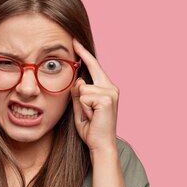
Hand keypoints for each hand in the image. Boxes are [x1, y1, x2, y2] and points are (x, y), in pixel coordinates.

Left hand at [70, 37, 119, 152]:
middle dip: (82, 89)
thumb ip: (78, 93)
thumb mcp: (81, 108)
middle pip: (87, 75)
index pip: (94, 66)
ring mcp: (110, 92)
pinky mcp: (107, 99)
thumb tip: (77, 80)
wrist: (101, 145)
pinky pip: (84, 96)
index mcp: (107, 88)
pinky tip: (92, 117)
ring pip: (82, 88)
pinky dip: (84, 108)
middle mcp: (111, 87)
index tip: (74, 41)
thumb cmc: (91, 129)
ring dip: (82, 104)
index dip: (84, 54)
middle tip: (85, 100)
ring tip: (90, 117)